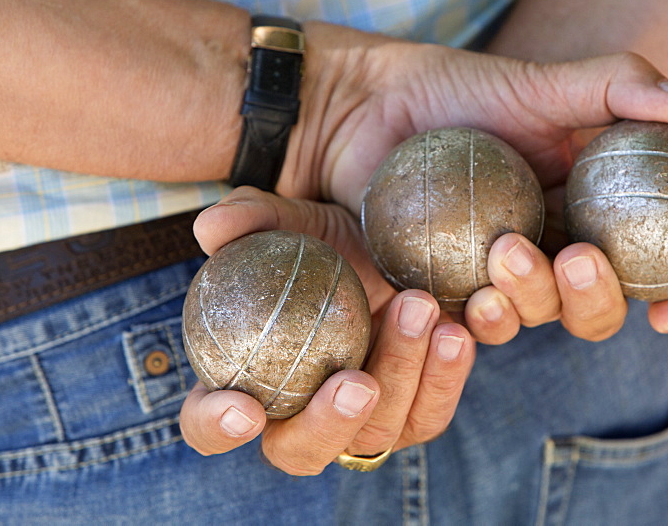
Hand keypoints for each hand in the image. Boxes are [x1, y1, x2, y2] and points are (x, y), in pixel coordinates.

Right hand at [179, 188, 473, 474]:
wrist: (393, 234)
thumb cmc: (324, 235)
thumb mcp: (288, 217)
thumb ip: (247, 217)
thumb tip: (209, 228)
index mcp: (250, 380)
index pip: (211, 422)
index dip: (216, 426)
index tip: (243, 408)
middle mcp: (304, 413)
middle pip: (302, 451)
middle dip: (328, 424)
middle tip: (356, 382)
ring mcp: (366, 418)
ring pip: (380, 433)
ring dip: (401, 379)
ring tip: (418, 309)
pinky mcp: (421, 404)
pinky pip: (433, 410)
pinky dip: (446, 376)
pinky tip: (457, 329)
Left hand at [279, 22, 667, 340]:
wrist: (371, 106)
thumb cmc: (460, 90)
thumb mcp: (543, 82)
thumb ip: (618, 88)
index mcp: (593, 212)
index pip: (653, 268)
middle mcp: (555, 252)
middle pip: (597, 309)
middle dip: (596, 300)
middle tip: (579, 259)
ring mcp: (500, 277)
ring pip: (536, 318)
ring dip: (532, 300)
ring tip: (505, 255)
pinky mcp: (446, 291)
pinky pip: (469, 324)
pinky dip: (475, 318)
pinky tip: (464, 298)